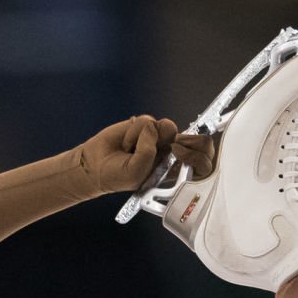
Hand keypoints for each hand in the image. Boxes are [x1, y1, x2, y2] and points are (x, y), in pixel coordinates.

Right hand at [76, 115, 213, 196]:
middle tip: (172, 146)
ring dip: (148, 137)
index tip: (180, 153)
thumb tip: (152, 129)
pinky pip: (149, 121)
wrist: (95, 165)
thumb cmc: (117, 176)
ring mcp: (161, 139)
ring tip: (133, 150)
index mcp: (174, 173)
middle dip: (187, 140)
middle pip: (197, 141)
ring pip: (168, 127)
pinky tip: (127, 142)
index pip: (202, 164)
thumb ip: (148, 154)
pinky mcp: (148, 126)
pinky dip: (135, 131)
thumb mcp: (136, 174)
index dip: (198, 156)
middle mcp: (171, 155)